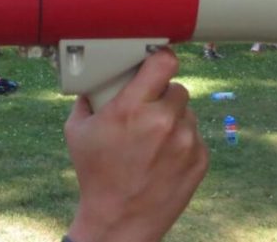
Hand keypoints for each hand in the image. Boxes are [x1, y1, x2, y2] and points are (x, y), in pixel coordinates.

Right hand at [64, 48, 207, 241]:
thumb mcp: (76, 131)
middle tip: (148, 108)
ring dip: (173, 118)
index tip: (157, 60)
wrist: (119, 220)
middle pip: (176, 87)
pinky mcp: (200, 159)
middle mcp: (162, 121)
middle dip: (162, 95)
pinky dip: (182, 140)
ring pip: (187, 112)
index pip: (163, 62)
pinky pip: (195, 135)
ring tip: (153, 138)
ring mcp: (185, 141)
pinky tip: (164, 155)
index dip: (161, 58)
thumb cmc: (95, 174)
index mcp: (131, 108)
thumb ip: (88, 98)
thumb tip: (95, 78)